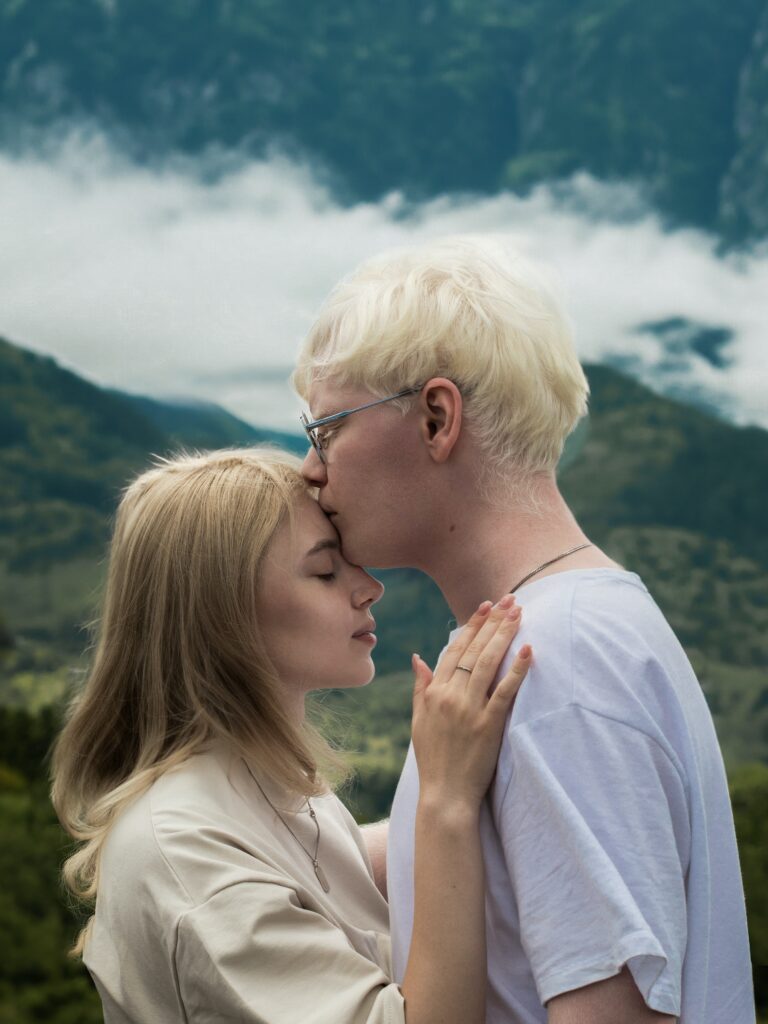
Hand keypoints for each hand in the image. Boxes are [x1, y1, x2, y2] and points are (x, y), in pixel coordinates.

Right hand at [410, 596, 530, 813]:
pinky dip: (517, 669)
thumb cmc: (432, 759)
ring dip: (504, 635)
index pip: (454, 650)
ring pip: (488, 664)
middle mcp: (450, 696)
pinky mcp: (489, 725)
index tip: (485, 606)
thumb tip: (418, 658)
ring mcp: (470, 710)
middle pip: (474, 651)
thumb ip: (420, 687)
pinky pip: (505, 692)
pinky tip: (528, 650)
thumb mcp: (418, 721)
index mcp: (434, 693)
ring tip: (518, 613)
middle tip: (509, 600)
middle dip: (493, 622)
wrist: (444, 795)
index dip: (471, 626)